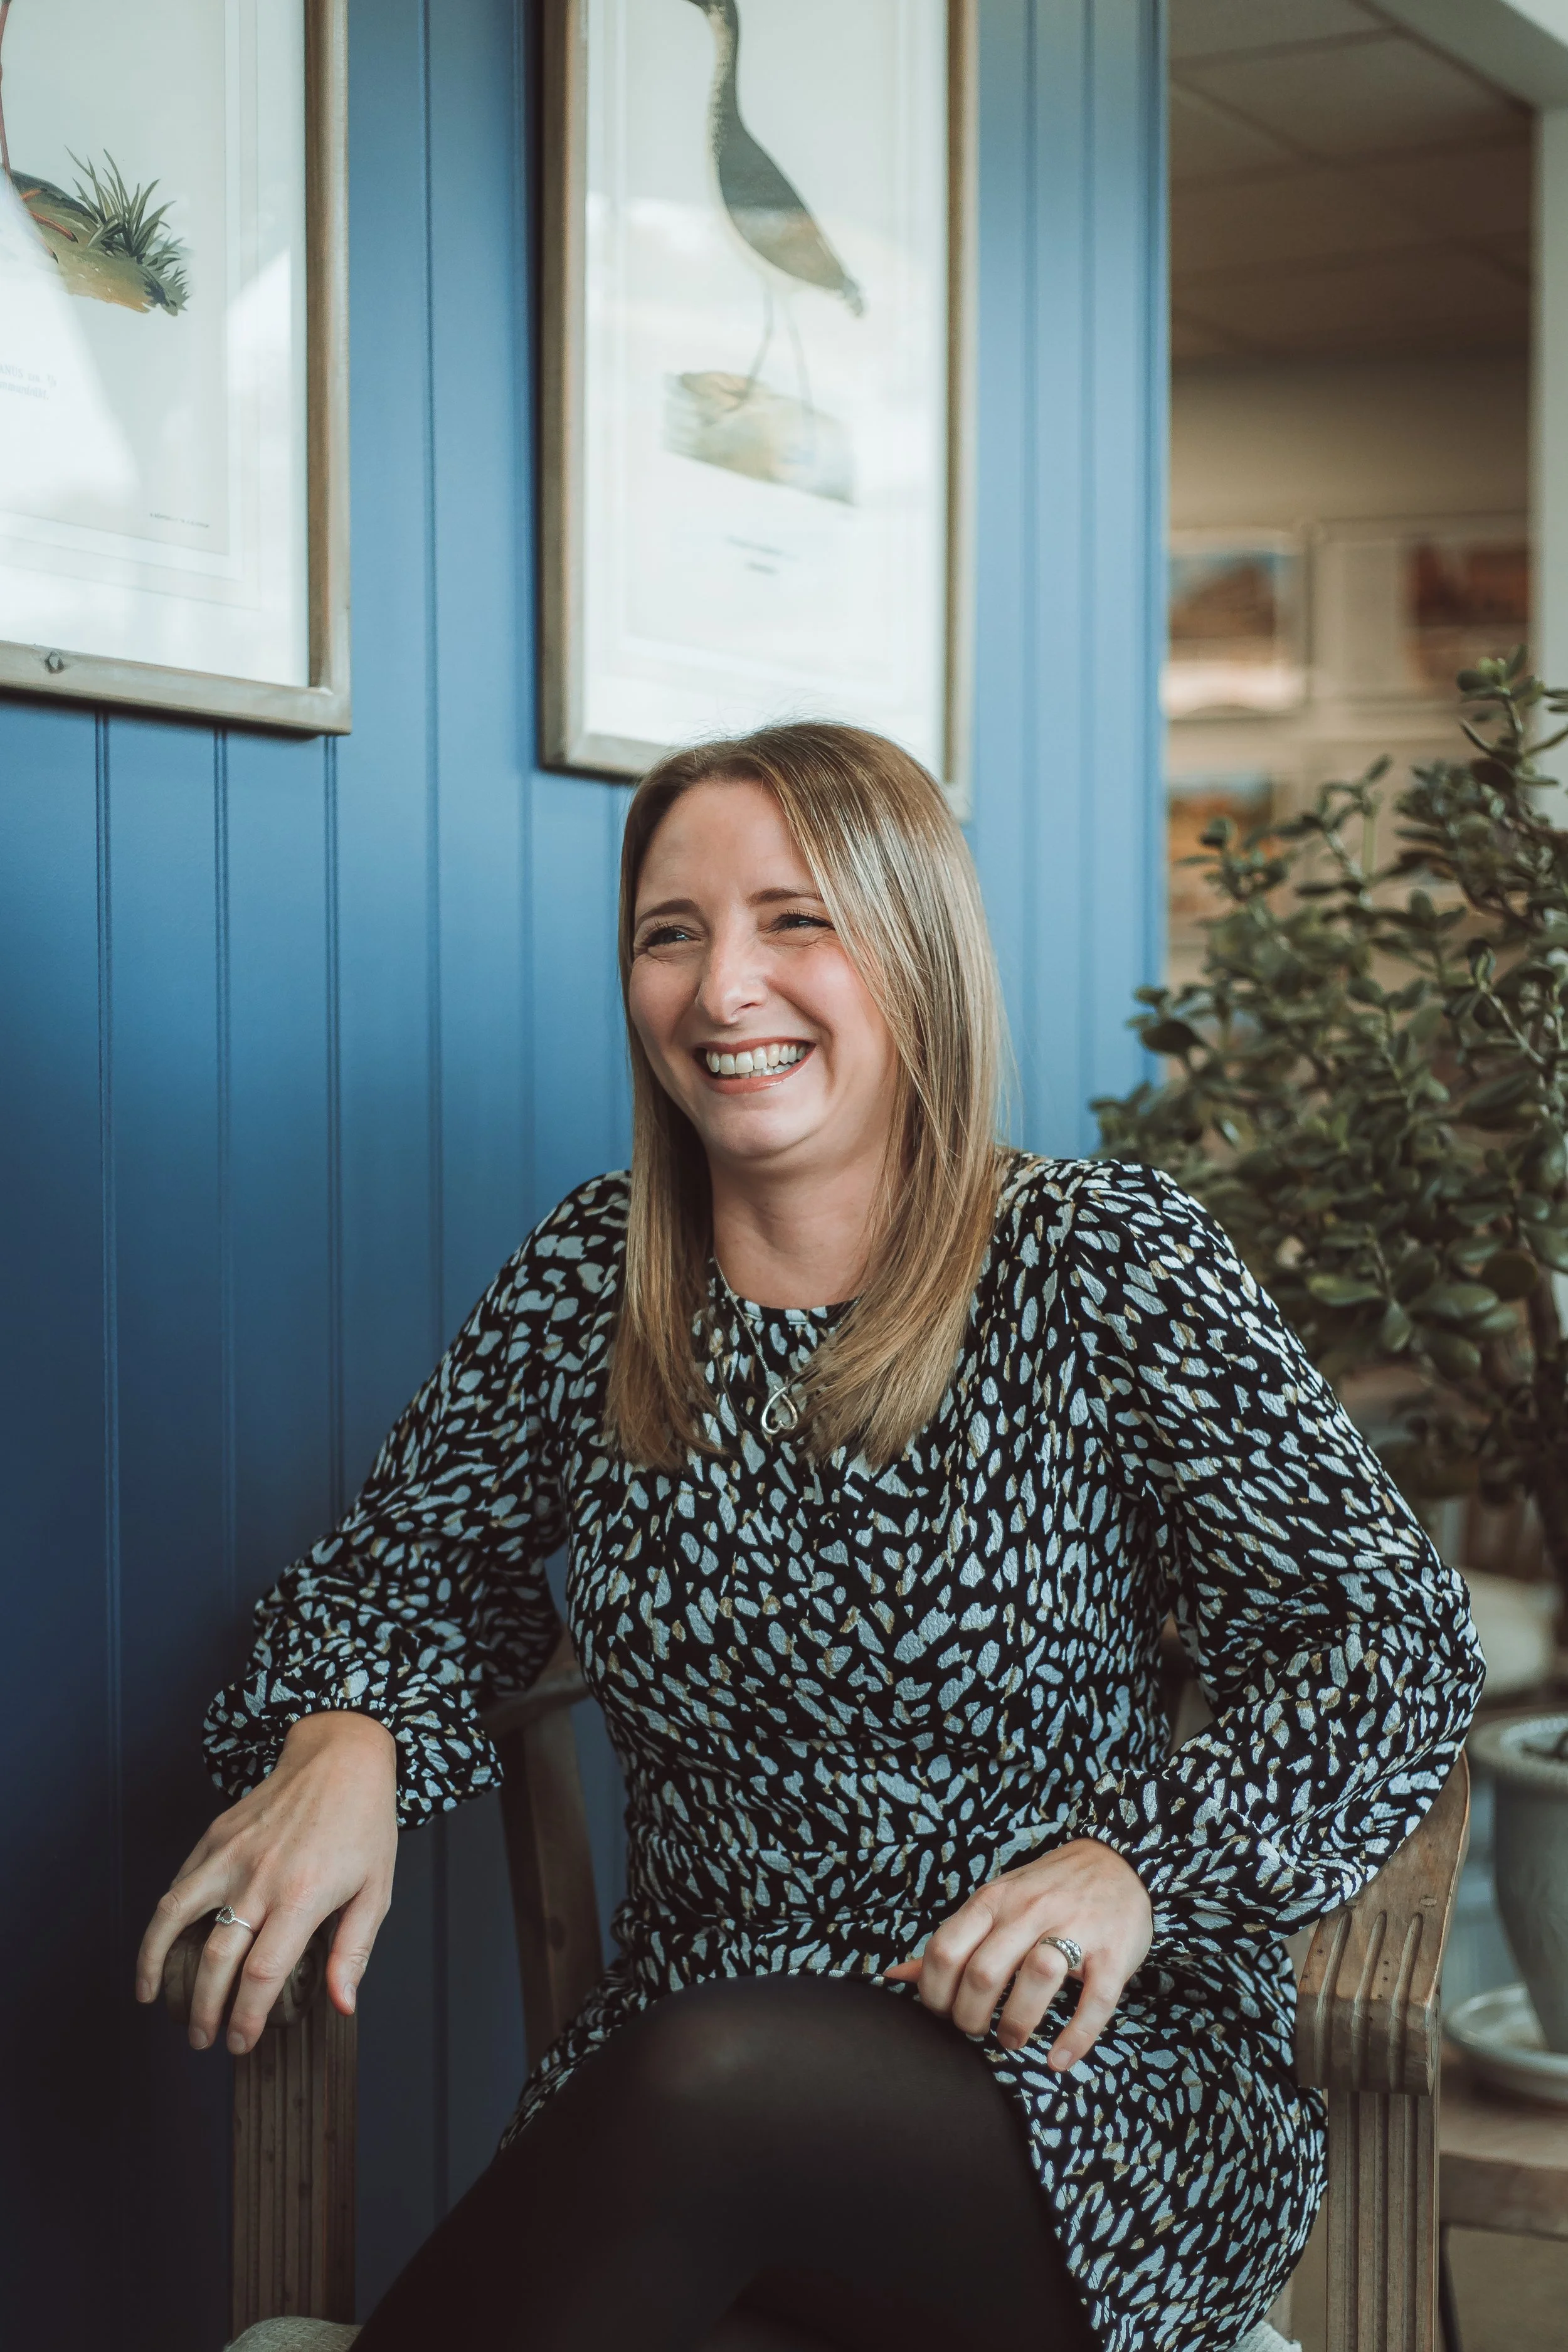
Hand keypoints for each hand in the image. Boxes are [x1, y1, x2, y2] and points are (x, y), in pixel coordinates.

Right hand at [133, 1711, 398, 2056]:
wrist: (339, 1756)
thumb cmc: (363, 1824)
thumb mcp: (376, 1889)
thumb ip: (353, 1951)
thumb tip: (342, 2004)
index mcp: (302, 1895)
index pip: (261, 1974)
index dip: (245, 2018)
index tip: (240, 2044)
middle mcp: (259, 1877)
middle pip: (217, 1960)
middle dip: (205, 2010)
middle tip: (203, 2039)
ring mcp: (231, 1855)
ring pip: (174, 1917)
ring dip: (156, 1964)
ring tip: (153, 1998)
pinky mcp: (215, 1836)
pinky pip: (179, 1884)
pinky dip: (163, 1919)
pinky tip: (163, 1944)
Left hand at [884, 1837, 1151, 2069]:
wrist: (1116, 1862)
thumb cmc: (1045, 1891)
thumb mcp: (994, 1903)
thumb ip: (952, 1940)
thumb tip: (894, 1976)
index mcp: (993, 1899)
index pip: (944, 1949)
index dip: (933, 1992)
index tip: (942, 2013)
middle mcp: (1030, 1910)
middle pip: (984, 1971)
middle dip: (970, 2017)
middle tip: (975, 2033)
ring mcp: (1075, 1928)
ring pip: (1037, 1977)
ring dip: (1017, 2023)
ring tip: (1011, 2040)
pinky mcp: (1113, 1953)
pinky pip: (1094, 2001)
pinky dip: (1075, 2037)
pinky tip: (1057, 2059)